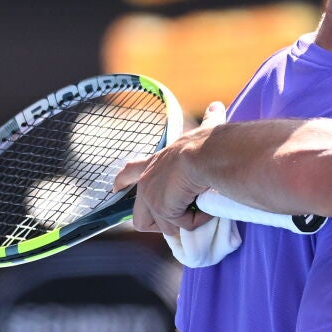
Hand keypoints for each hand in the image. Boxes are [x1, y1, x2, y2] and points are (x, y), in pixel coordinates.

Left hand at [113, 101, 226, 236]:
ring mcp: (152, 199)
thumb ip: (210, 119)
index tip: (115, 188)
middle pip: (139, 216)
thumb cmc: (207, 142)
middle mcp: (148, 183)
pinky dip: (198, 221)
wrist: (206, 153)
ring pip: (165, 226)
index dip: (122, 181)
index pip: (130, 171)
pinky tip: (208, 208)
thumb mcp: (205, 130)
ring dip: (184, 221)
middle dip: (158, 223)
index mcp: (155, 163)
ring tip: (201, 208)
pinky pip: (183, 225)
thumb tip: (216, 105)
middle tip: (179, 218)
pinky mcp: (163, 211)